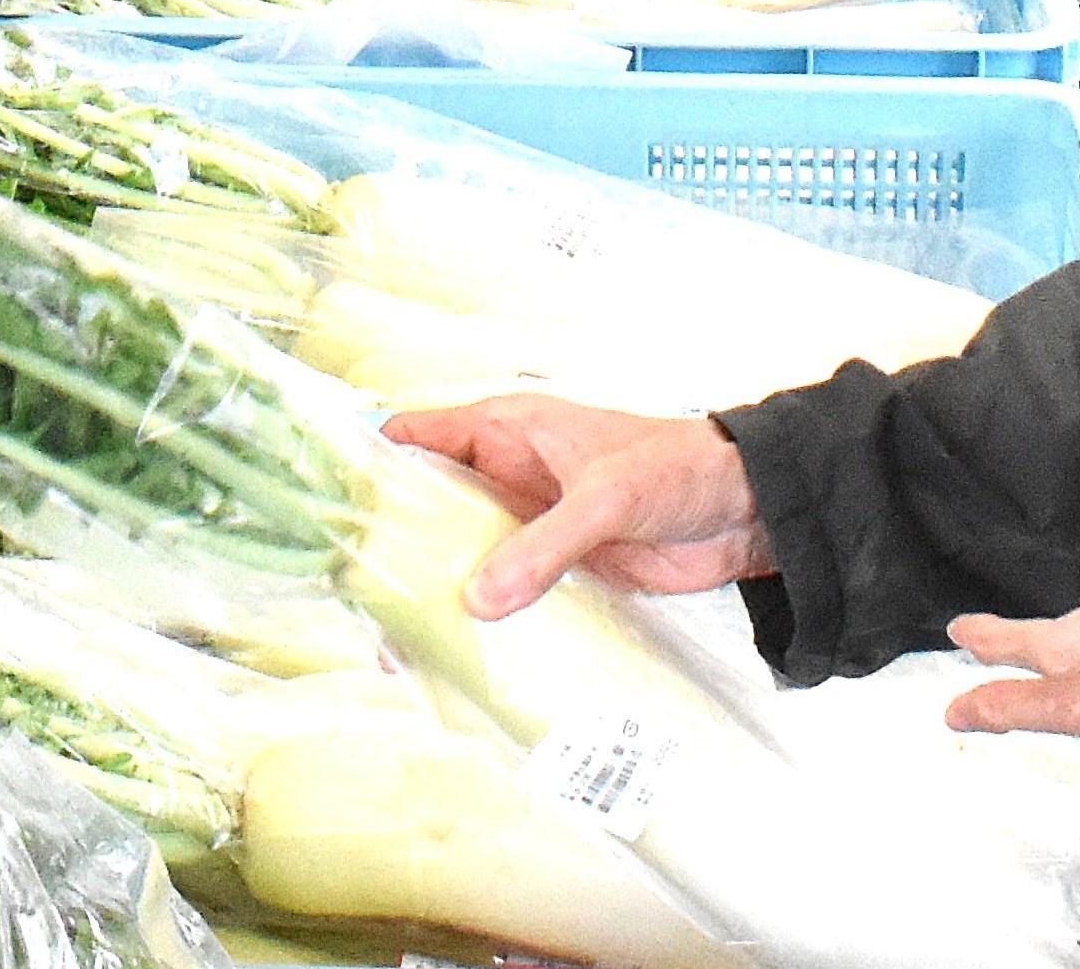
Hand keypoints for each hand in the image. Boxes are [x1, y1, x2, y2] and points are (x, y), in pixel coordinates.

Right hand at [383, 397, 770, 615]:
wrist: (748, 511)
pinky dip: (484, 617)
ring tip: (394, 639)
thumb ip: (542, 546)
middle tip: (353, 595)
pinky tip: (460, 651)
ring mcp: (530, 524)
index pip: (415, 437)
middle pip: (429, 505)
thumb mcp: (604, 499)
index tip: (331, 511)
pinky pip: (506, 591)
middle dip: (393, 545)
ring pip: (463, 554)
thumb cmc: (677, 471)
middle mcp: (506, 475)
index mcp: (505, 430)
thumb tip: (477, 598)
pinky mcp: (559, 569)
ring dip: (436, 589)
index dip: (371, 467)